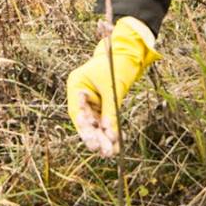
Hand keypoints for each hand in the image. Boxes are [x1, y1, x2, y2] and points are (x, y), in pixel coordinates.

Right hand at [66, 17, 156, 156]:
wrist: (128, 53)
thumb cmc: (116, 64)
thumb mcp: (112, 87)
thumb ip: (110, 110)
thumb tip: (109, 133)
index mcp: (76, 85)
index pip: (77, 111)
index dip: (85, 129)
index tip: (93, 143)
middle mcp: (81, 94)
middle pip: (85, 120)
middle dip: (95, 136)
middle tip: (103, 151)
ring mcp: (91, 100)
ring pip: (95, 123)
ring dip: (103, 137)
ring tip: (110, 153)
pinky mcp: (102, 104)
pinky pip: (104, 121)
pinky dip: (110, 131)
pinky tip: (115, 143)